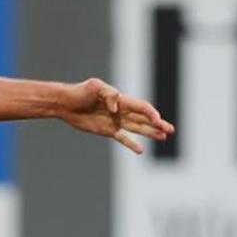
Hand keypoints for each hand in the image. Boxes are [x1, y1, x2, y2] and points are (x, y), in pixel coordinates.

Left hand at [57, 78, 174, 153]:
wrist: (65, 103)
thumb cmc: (79, 92)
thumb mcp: (94, 87)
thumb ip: (108, 93)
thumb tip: (116, 107)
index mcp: (120, 99)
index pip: (141, 107)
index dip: (151, 113)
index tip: (158, 121)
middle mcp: (120, 110)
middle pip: (143, 118)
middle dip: (157, 124)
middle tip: (170, 130)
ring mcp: (115, 121)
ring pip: (137, 127)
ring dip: (150, 132)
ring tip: (164, 137)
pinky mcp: (107, 130)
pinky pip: (123, 138)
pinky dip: (131, 143)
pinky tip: (140, 150)